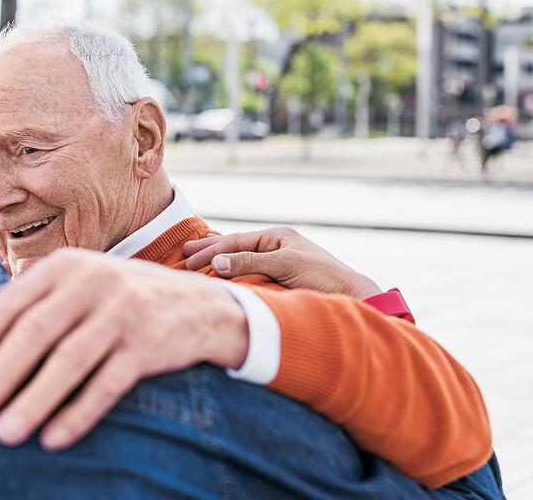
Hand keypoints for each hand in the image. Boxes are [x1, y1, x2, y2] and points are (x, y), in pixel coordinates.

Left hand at [0, 248, 247, 450]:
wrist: (201, 306)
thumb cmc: (121, 302)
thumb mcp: (80, 287)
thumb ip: (37, 306)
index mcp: (63, 265)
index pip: (7, 305)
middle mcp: (91, 280)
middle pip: (33, 332)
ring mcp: (123, 310)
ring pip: (68, 359)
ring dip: (33, 400)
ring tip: (3, 434)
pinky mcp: (149, 342)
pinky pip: (107, 383)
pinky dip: (79, 413)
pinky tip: (54, 439)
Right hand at [183, 227, 381, 299]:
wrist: (352, 297)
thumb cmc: (323, 277)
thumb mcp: (285, 264)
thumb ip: (251, 262)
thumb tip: (217, 262)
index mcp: (277, 237)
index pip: (236, 241)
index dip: (210, 250)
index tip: (188, 259)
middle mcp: (275, 247)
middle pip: (235, 247)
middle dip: (209, 250)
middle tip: (183, 255)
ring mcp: (278, 262)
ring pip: (240, 260)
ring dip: (218, 262)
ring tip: (195, 262)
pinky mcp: (280, 279)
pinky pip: (249, 273)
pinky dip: (232, 274)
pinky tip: (220, 277)